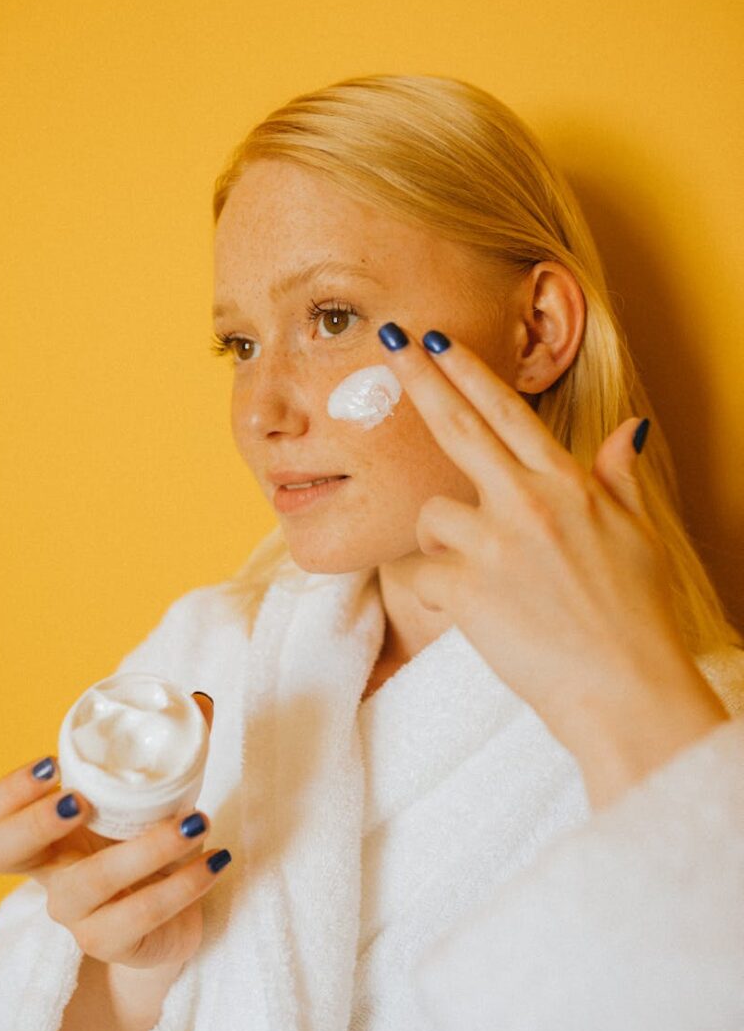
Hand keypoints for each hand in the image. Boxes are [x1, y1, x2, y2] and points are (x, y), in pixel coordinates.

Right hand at [0, 693, 230, 966]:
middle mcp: (52, 872)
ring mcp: (78, 913)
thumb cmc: (153, 848)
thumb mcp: (158, 799)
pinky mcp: (114, 943)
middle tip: (83, 800)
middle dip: (33, 821)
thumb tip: (199, 700)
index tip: (52, 764)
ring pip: (87, 884)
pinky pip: (141, 915)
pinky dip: (184, 883)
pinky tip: (215, 858)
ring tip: (195, 821)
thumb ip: (175, 750)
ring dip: (145, 848)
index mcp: (50, 833)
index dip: (6, 791)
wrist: (176, 924)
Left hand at [377, 325, 729, 803]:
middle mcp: (528, 502)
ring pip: (433, 513)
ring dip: (443, 538)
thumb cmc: (637, 617)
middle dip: (419, 379)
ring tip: (482, 576)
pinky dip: (436, 589)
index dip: (469, 372)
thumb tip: (629, 430)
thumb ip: (620, 478)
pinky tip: (472, 610)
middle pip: (458, 428)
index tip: (438, 341)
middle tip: (390, 343)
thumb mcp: (640, 536)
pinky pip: (422, 573)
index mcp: (568, 485)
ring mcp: (495, 543)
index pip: (508, 412)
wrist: (627, 689)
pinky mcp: (466, 589)